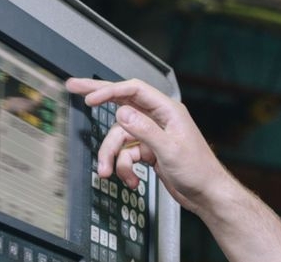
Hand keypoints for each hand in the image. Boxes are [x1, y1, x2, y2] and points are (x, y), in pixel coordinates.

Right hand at [63, 77, 235, 211]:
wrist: (206, 194)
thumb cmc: (199, 170)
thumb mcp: (170, 149)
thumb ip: (145, 130)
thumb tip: (122, 113)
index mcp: (167, 110)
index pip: (133, 91)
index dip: (110, 91)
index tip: (90, 99)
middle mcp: (158, 119)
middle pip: (122, 103)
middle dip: (98, 97)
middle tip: (74, 87)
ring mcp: (151, 135)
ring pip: (120, 139)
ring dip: (112, 156)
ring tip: (107, 172)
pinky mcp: (148, 151)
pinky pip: (126, 154)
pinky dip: (125, 168)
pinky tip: (132, 179)